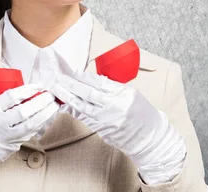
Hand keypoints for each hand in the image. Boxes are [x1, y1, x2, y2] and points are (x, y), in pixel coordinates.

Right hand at [0, 83, 60, 176]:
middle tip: (51, 95)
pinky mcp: (10, 147)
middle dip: (41, 102)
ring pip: (29, 126)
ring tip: (54, 106)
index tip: (39, 85)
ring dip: (45, 115)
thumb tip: (27, 94)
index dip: (27, 89)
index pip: (11, 96)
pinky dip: (38, 126)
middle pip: (24, 112)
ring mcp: (4, 137)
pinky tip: (45, 119)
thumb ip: (3, 103)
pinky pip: (28, 135)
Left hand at [48, 70, 185, 180]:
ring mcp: (107, 120)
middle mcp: (114, 107)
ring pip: (82, 106)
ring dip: (67, 97)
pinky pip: (84, 117)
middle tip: (58, 77)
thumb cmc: (142, 113)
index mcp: (123, 94)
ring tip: (56, 89)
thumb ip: (112, 87)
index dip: (83, 76)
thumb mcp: (131, 94)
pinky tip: (64, 103)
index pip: (99, 82)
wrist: (151, 138)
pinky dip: (73, 110)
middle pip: (88, 93)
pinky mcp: (102, 130)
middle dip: (71, 84)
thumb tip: (90, 80)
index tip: (72, 70)